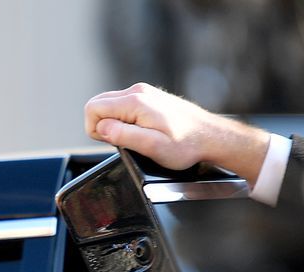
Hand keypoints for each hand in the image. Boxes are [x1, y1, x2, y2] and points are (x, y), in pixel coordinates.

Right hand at [84, 83, 271, 182]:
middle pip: (97, 103)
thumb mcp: (153, 147)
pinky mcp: (148, 96)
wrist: (210, 136)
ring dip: (113, 123)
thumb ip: (124, 136)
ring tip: (135, 137)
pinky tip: (141, 130)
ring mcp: (143, 92)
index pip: (93, 108)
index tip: (111, 141)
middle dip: (101, 125)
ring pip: (109, 104)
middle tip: (121, 141)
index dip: (95, 130)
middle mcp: (138, 91)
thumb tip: (102, 128)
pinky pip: (121, 105)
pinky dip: (123, 119)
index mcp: (136, 102)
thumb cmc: (186, 145)